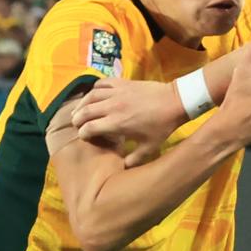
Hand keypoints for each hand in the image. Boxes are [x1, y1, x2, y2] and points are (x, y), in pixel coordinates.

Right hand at [70, 77, 184, 167]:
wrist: (175, 102)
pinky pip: (102, 83)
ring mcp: (116, 92)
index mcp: (117, 124)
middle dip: (77, 119)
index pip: (90, 128)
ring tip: (79, 110)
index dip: (83, 134)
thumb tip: (124, 168)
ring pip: (90, 96)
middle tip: (76, 124)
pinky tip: (94, 94)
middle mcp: (112, 107)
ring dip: (82, 103)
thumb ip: (135, 159)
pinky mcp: (122, 82)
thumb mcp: (150, 147)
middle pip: (85, 111)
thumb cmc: (162, 126)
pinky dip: (94, 88)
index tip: (84, 137)